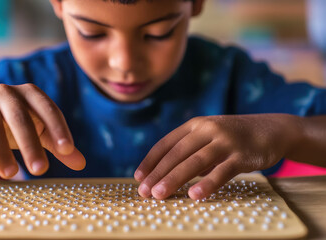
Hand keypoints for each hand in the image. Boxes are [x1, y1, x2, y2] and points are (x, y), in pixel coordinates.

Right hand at [0, 83, 85, 178]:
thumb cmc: (15, 127)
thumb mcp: (39, 134)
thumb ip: (58, 146)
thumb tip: (81, 164)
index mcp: (31, 94)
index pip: (48, 109)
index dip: (58, 129)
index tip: (67, 150)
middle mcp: (7, 92)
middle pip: (21, 118)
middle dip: (31, 144)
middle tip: (40, 170)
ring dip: (2, 151)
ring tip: (11, 175)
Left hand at [134, 114, 300, 199]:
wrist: (271, 129)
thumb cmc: (232, 138)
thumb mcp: (208, 136)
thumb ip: (190, 150)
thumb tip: (164, 174)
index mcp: (195, 125)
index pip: (166, 143)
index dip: (150, 161)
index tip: (138, 178)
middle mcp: (207, 130)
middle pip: (176, 154)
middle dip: (157, 174)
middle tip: (144, 192)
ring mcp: (225, 141)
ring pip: (194, 161)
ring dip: (174, 179)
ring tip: (159, 195)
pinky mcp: (242, 155)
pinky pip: (222, 171)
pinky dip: (208, 183)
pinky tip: (195, 196)